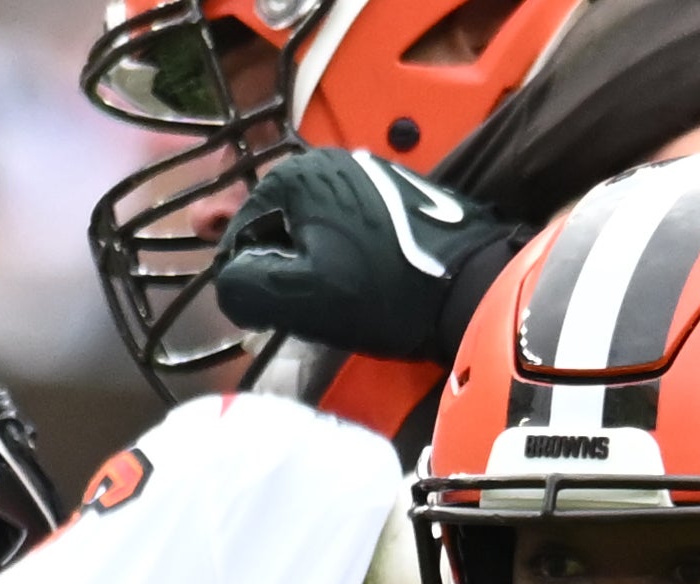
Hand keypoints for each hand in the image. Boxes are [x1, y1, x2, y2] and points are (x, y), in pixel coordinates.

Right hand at [210, 147, 529, 363]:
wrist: (473, 286)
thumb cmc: (379, 293)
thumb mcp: (299, 297)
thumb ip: (244, 287)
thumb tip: (227, 282)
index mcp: (295, 176)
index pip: (244, 225)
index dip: (244, 271)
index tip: (258, 306)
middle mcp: (331, 160)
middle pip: (282, 219)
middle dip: (279, 259)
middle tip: (292, 303)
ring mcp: (373, 172)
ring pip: (318, 221)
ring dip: (313, 254)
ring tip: (329, 293)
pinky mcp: (406, 193)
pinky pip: (355, 222)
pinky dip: (348, 248)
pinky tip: (363, 277)